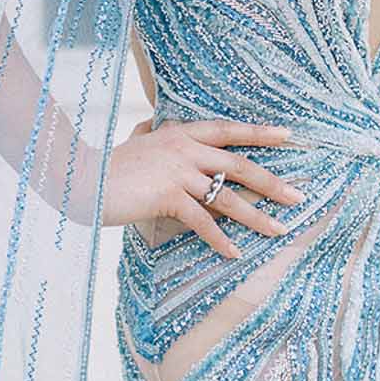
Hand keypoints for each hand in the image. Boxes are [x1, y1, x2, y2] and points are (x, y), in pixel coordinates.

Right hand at [100, 118, 303, 259]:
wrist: (81, 177)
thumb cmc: (108, 165)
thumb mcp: (136, 143)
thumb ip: (152, 135)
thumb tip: (154, 127)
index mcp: (179, 132)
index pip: (227, 129)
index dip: (259, 132)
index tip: (289, 135)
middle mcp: (183, 148)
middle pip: (238, 164)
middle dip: (272, 182)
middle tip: (298, 196)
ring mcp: (177, 172)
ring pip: (227, 196)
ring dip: (257, 216)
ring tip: (279, 230)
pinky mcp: (168, 196)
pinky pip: (203, 221)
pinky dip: (220, 239)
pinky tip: (234, 253)